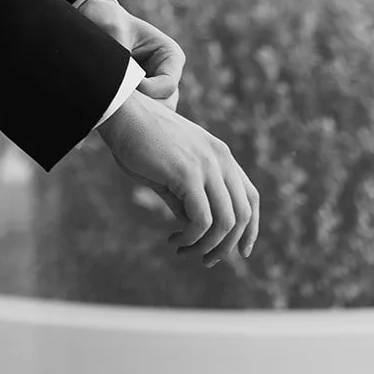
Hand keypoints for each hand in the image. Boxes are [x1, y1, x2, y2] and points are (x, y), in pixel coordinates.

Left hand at [77, 0, 184, 111]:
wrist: (96, 20)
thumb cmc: (109, 21)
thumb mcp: (114, 31)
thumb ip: (121, 55)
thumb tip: (121, 84)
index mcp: (171, 56)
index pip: (167, 86)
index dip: (146, 91)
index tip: (122, 86)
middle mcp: (168, 74)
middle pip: (165, 106)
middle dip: (143, 108)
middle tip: (117, 104)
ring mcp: (156, 88)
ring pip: (154, 115)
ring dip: (134, 113)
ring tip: (112, 105)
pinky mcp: (143, 98)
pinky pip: (140, 115)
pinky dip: (127, 116)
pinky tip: (110, 108)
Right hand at [98, 91, 259, 267]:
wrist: (121, 112)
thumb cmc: (140, 140)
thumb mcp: (172, 171)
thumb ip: (188, 196)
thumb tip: (195, 229)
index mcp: (220, 154)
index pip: (250, 197)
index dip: (251, 229)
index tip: (241, 253)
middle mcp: (220, 158)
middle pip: (243, 215)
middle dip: (227, 246)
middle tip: (204, 260)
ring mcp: (206, 165)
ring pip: (225, 223)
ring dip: (207, 247)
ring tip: (183, 251)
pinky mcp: (188, 174)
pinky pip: (202, 220)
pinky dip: (191, 238)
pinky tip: (174, 239)